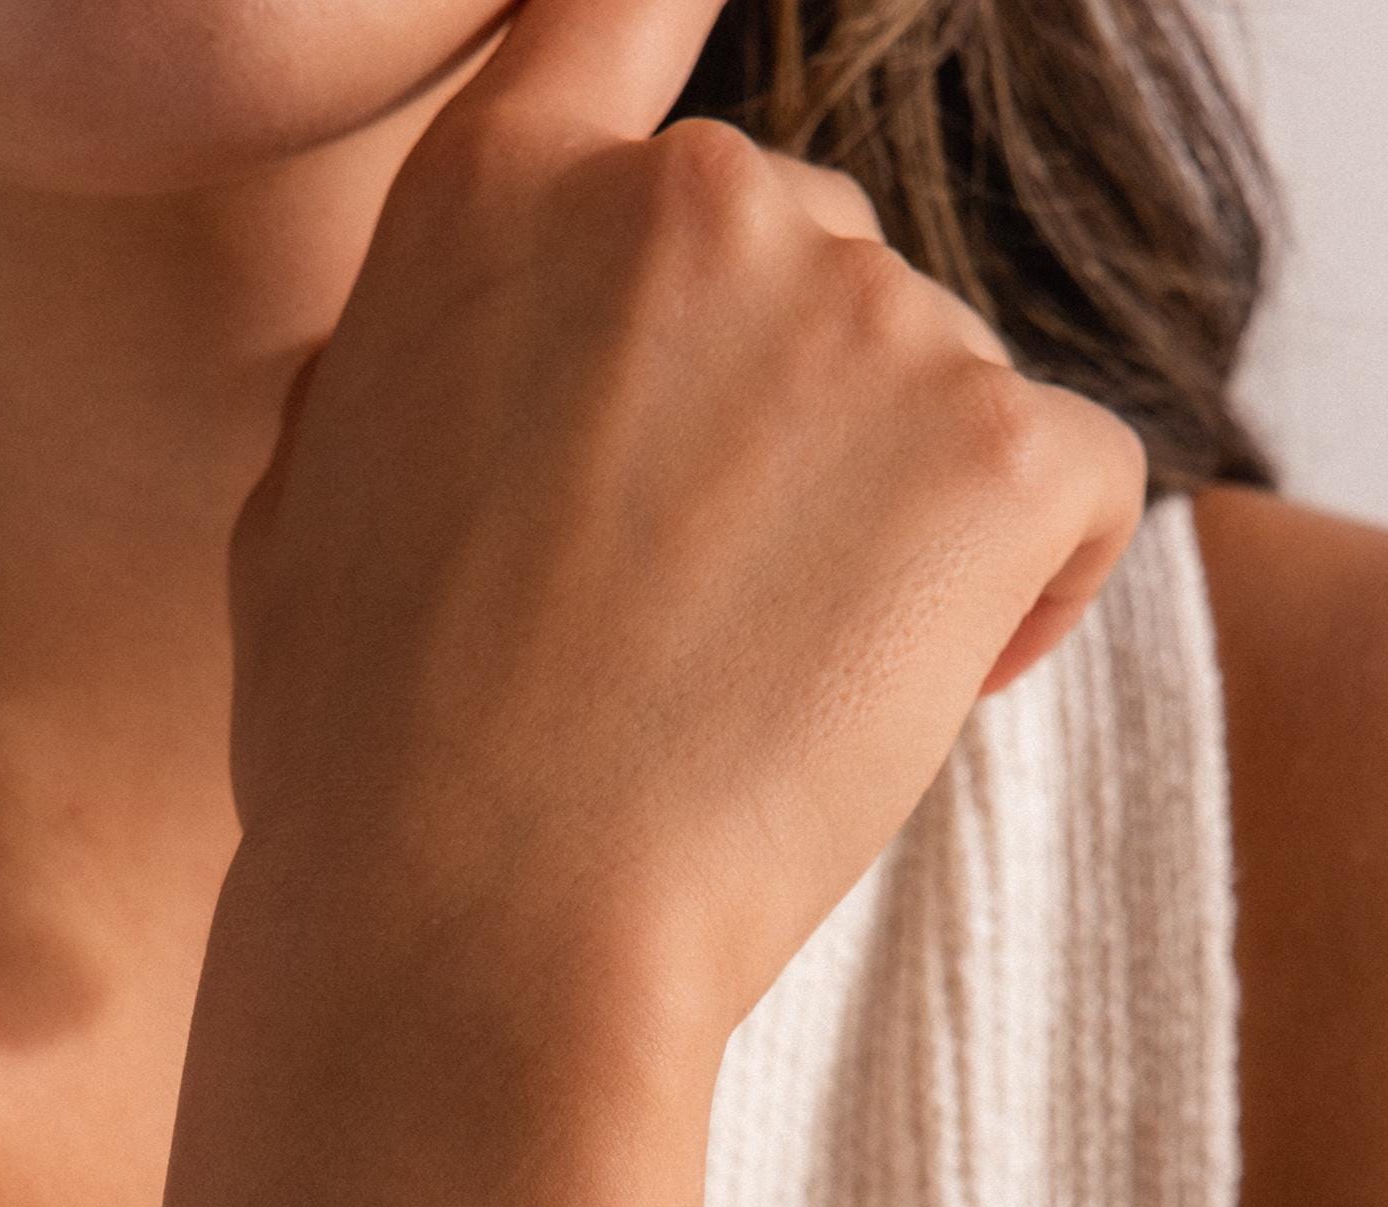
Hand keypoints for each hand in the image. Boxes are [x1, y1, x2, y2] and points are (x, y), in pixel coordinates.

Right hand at [223, 0, 1146, 1048]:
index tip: (720, 190)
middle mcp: (692, 204)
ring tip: (777, 687)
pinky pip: (1079, 481)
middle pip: (811, 254)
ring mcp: (863, 315)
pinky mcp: (997, 446)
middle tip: (708, 606)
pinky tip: (929, 686)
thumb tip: (476, 344)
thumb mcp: (307, 508)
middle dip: (789, 403)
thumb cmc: (372, 764)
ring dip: (896, 513)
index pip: (620, 4)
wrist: (480, 933)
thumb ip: (417, 369)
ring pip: (937, 381)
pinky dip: (1030, 581)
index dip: (669, 33)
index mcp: (500, 195)